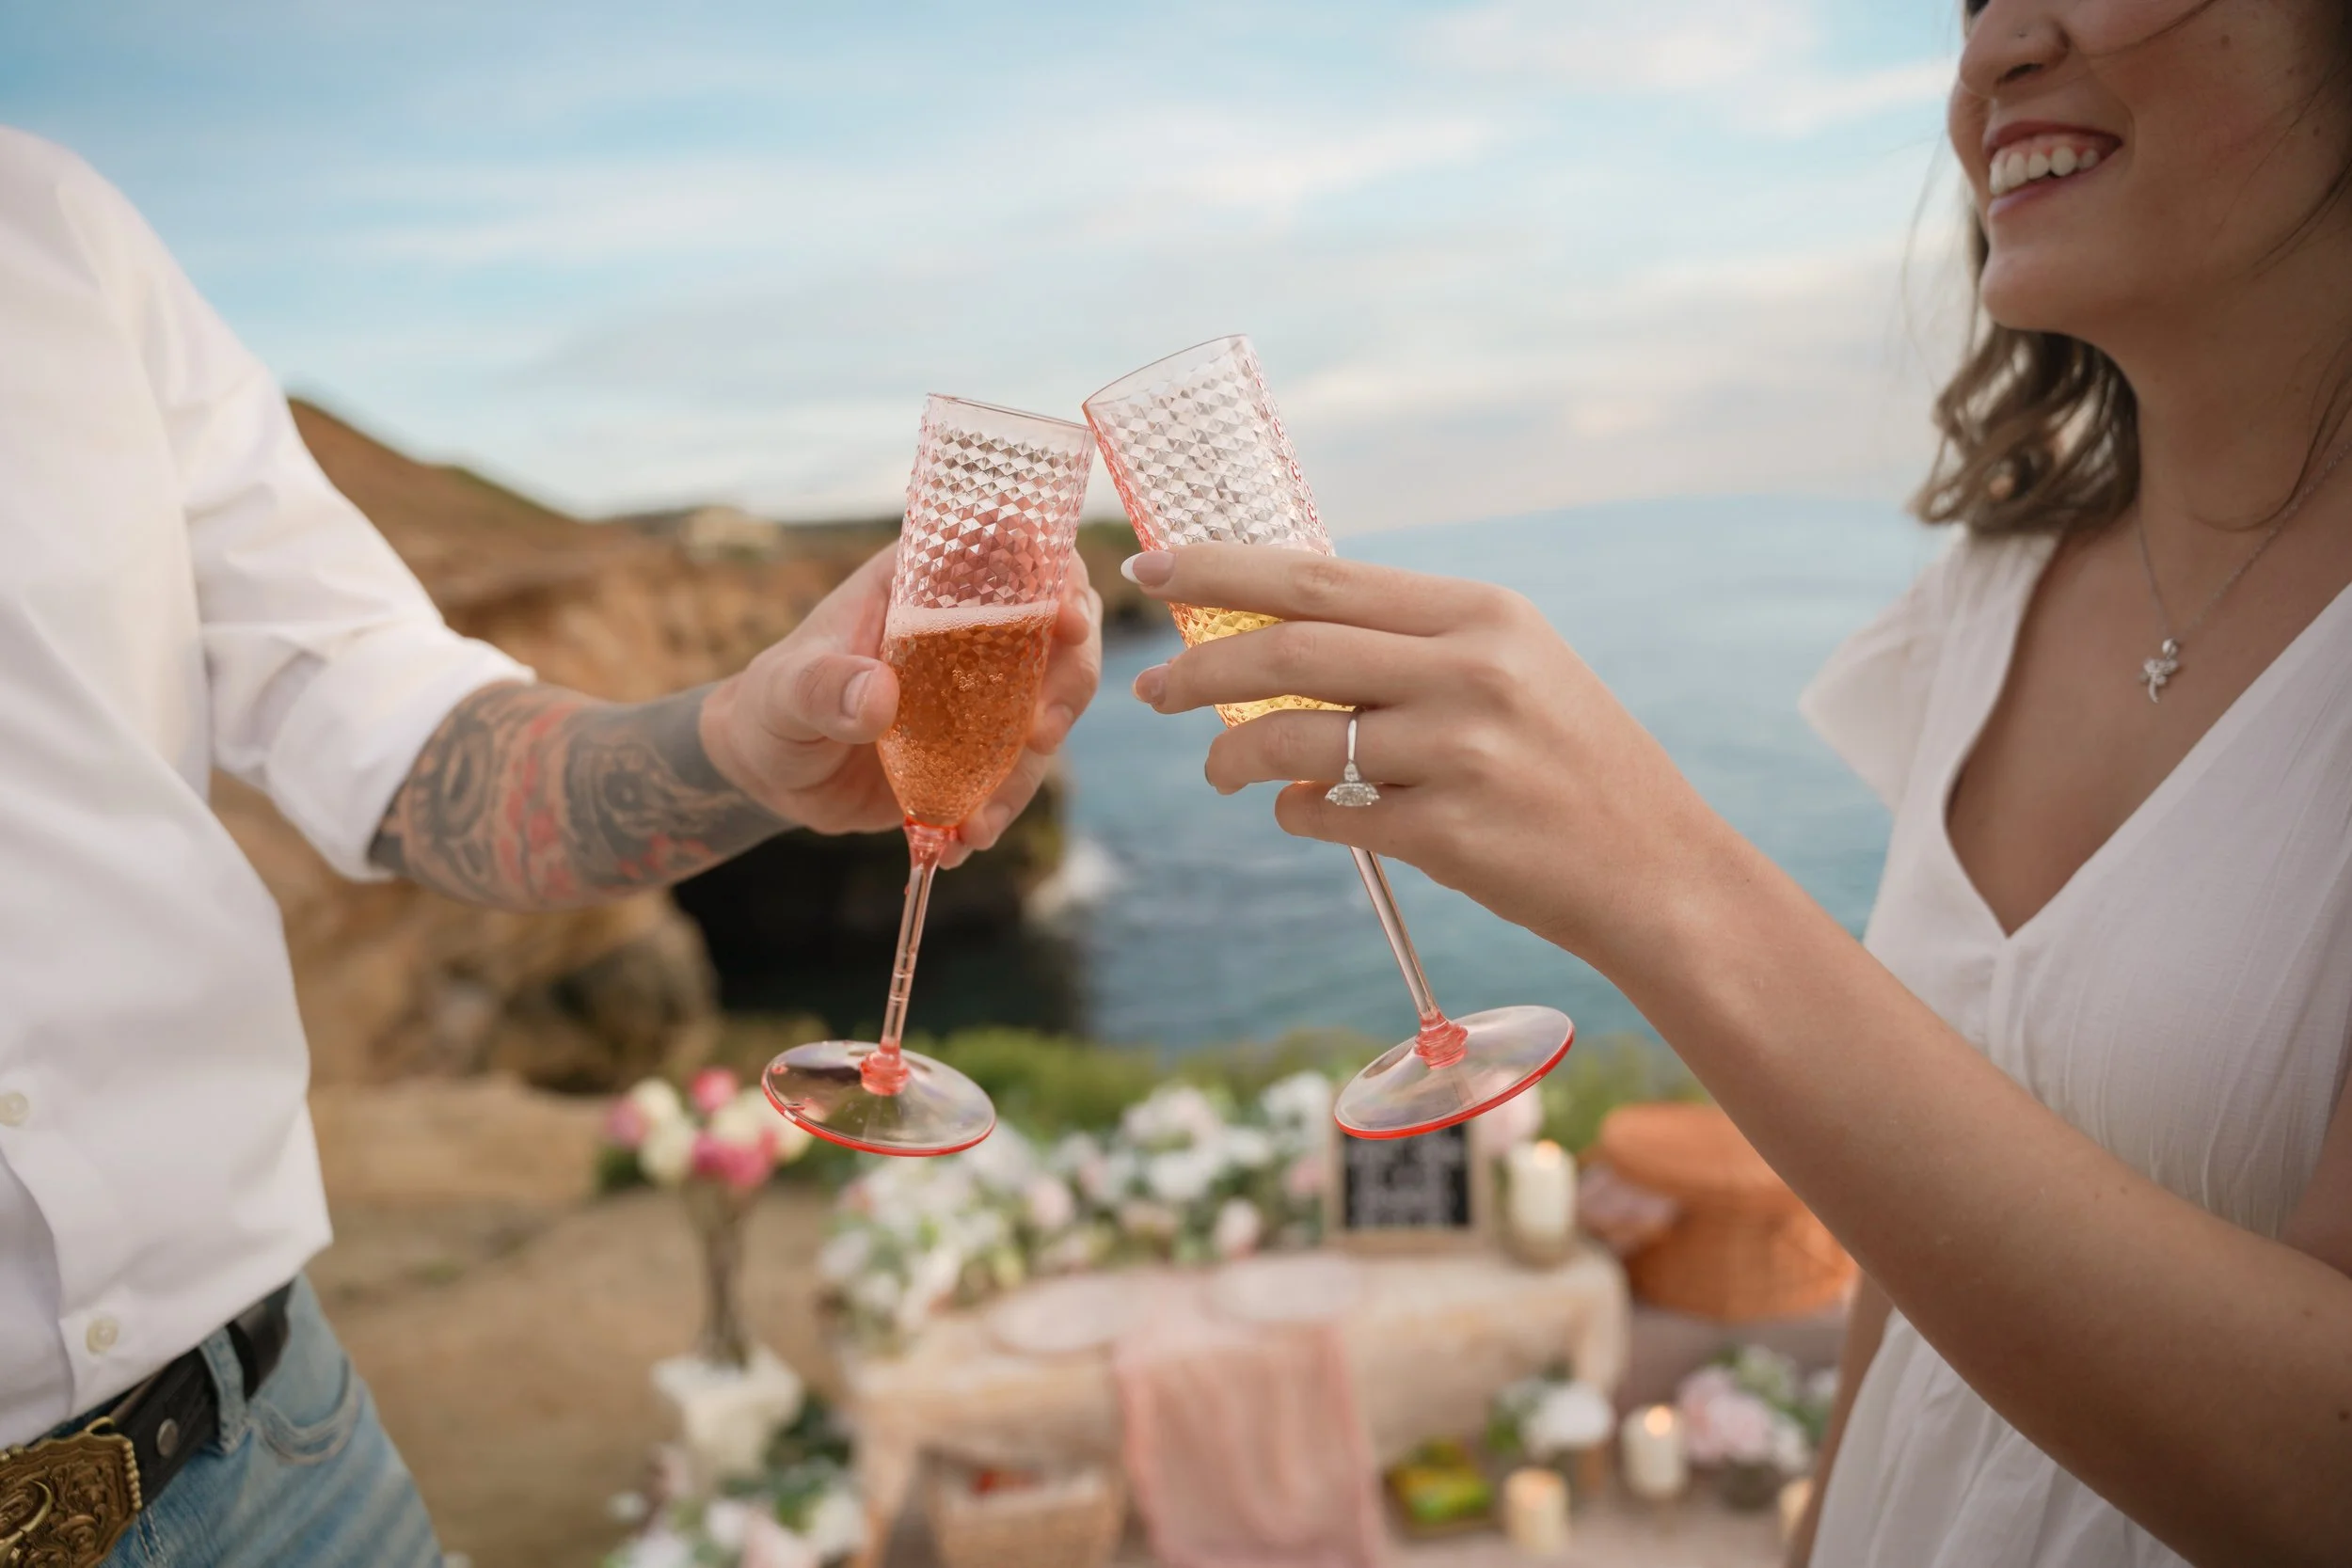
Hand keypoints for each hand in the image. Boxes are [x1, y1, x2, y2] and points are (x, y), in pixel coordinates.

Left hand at [702, 542, 1102, 864]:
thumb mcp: (785, 690)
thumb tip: (879, 695)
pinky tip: (962, 840)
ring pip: (1048, 712)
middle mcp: (970, 627)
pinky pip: (1017, 773)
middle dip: (1068, 684)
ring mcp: (986, 690)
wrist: (772, 772)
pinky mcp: (983, 748)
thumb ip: (824, 685)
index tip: (1064, 619)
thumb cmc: (774, 705)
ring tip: (979, 823)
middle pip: (1061, 633)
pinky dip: (1000, 810)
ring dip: (1029, 769)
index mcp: (926, 583)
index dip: (1055, 574)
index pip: (1012, 549)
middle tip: (1040, 735)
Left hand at [1122, 544, 1730, 962]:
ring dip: (1233, 756)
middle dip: (1200, 669)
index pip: (1320, 578)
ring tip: (1217, 771)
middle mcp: (1471, 670)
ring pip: (1295, 738)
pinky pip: (1328, 816)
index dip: (1221, 572)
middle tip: (1151, 691)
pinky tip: (1294, 813)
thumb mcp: (1515, 670)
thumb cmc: (1573, 768)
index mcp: (1482, 614)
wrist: (1659, 873)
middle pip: (1290, 650)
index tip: (1151, 570)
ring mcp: (1460, 752)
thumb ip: (1411, 645)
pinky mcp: (1449, 833)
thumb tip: (1281, 633)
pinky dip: (1292, 814)